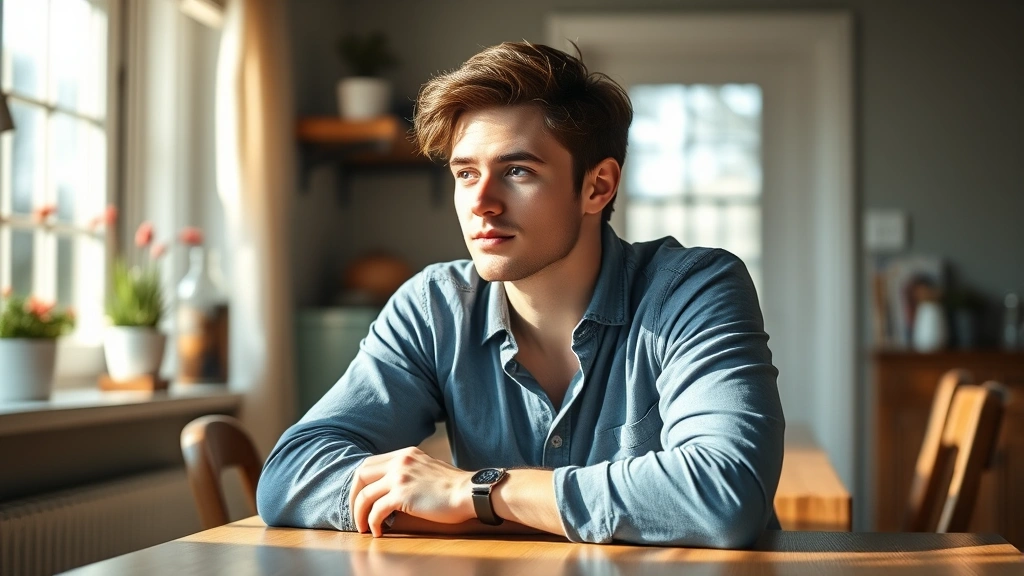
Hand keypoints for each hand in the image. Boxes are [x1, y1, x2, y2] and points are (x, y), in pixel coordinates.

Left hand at [349, 447, 474, 535]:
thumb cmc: (454, 486)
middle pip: (360, 475)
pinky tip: (378, 531)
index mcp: (406, 454)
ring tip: (363, 527)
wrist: (469, 492)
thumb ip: (410, 470)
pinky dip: (372, 523)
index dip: (360, 483)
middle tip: (356, 513)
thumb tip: (393, 487)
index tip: (361, 497)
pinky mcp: (403, 495)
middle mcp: (400, 461)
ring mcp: (400, 477)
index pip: (370, 463)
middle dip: (353, 496)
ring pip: (364, 495)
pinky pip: (376, 511)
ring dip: (359, 514)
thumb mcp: (428, 467)